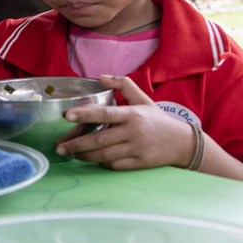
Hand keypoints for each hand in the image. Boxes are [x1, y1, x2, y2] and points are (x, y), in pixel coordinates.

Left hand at [56, 75, 194, 169]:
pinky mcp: (140, 163)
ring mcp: (137, 149)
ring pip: (104, 155)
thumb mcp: (143, 99)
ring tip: (70, 154)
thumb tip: (101, 76)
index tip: (66, 116)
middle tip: (59, 146)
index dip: (84, 114)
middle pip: (99, 139)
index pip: (104, 114)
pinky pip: (115, 166)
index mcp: (132, 114)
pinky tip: (91, 160)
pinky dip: (101, 164)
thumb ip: (123, 85)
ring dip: (84, 156)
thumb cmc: (158, 120)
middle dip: (76, 144)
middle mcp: (133, 132)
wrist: (184, 143)